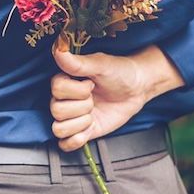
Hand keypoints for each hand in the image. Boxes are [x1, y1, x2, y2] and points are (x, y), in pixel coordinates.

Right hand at [50, 45, 183, 151]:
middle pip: (56, 110)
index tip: (91, 83)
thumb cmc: (119, 72)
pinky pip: (65, 144)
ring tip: (93, 113)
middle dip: (82, 106)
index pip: (56, 90)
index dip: (77, 90)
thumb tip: (58, 49)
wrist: (137, 88)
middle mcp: (64, 99)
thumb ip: (77, 62)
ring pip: (59, 129)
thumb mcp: (101, 64)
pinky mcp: (81, 131)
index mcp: (64, 80)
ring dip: (80, 123)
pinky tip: (88, 130)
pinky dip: (75, 141)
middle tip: (95, 97)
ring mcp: (72, 117)